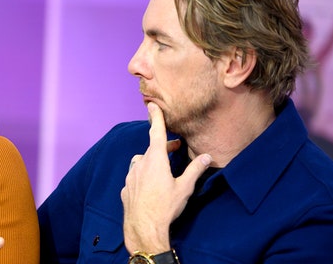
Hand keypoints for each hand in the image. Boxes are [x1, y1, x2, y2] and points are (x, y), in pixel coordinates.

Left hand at [120, 102, 210, 253]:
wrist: (144, 227)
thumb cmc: (165, 206)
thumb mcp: (184, 187)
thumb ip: (195, 169)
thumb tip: (207, 157)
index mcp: (155, 160)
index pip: (156, 133)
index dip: (156, 118)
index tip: (152, 105)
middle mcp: (140, 164)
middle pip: (151, 149)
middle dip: (163, 146)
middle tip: (175, 148)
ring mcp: (130, 176)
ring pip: (140, 162)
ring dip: (151, 161)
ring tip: (162, 168)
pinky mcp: (125, 188)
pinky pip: (134, 177)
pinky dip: (142, 176)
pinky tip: (150, 187)